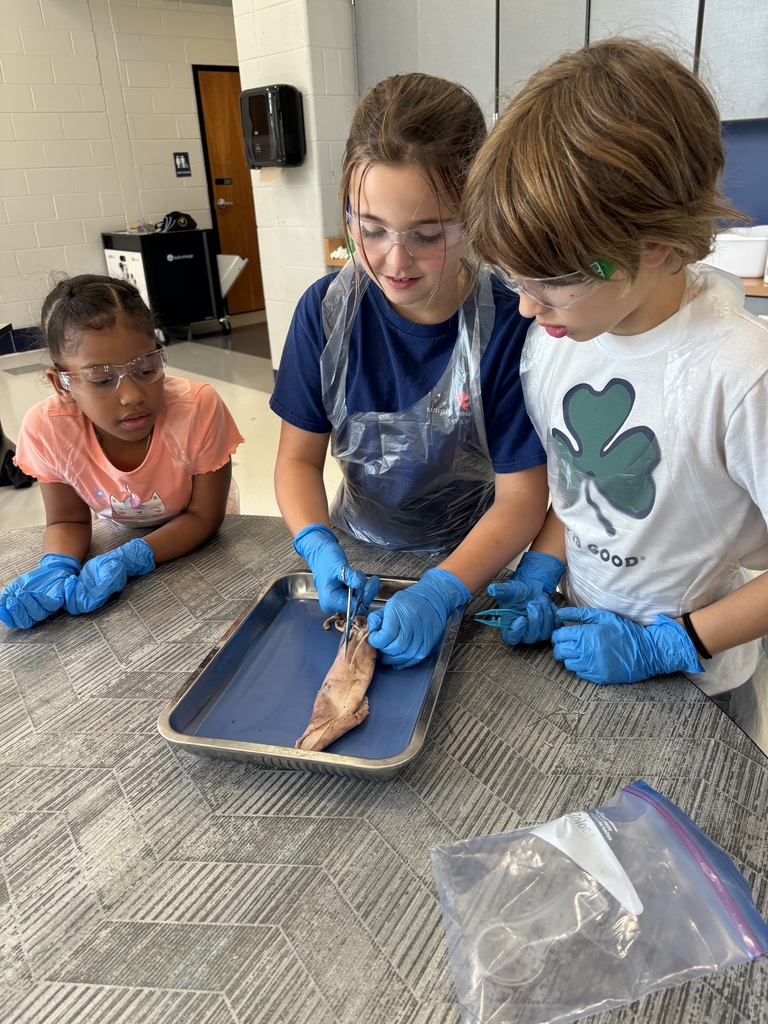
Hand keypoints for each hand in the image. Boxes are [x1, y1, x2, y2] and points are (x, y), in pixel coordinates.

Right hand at [0, 553, 80, 628]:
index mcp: (24, 612)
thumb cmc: (31, 581)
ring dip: (27, 604)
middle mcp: (35, 613)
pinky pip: (51, 605)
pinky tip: (34, 593)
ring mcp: (47, 608)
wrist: (50, 569)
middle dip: (17, 613)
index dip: (7, 618)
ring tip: (20, 593)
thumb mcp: (14, 587)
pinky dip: (41, 600)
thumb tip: (0, 606)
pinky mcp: (58, 600)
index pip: (15, 622)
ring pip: (38, 615)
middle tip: (11, 601)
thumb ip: (6, 597)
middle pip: (26, 623)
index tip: (2, 608)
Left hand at [63, 538, 154, 614]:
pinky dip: (67, 589)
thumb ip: (106, 584)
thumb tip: (98, 595)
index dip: (78, 597)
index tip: (77, 583)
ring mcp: (86, 593)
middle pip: (76, 607)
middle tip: (69, 581)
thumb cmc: (115, 566)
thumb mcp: (113, 572)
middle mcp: (92, 598)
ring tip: (70, 580)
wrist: (114, 560)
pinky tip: (71, 578)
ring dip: (68, 592)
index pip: (85, 605)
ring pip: (72, 602)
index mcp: (100, 596)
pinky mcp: (82, 587)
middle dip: (70, 596)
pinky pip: (71, 594)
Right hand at [294, 523, 378, 613]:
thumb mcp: (339, 565)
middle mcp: (332, 604)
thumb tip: (362, 585)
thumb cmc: (325, 558)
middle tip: (362, 575)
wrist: (319, 552)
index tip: (373, 582)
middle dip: (363, 589)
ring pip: (358, 599)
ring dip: (360, 586)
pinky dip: (357, 586)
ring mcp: (336, 601)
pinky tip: (352, 577)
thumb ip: (351, 577)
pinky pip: (355, 595)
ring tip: (354, 574)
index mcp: (330, 600)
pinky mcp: (340, 597)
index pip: (355, 605)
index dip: (366, 594)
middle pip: (358, 604)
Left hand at [367, 568, 470, 668]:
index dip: (376, 641)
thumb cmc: (408, 602)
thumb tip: (371, 633)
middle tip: (381, 649)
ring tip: (388, 656)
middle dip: (385, 651)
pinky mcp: (430, 641)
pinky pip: (416, 657)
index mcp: (399, 612)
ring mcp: (423, 634)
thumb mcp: (388, 605)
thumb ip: (376, 619)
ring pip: (406, 655)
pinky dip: (406, 662)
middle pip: (396, 647)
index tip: (374, 640)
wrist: (431, 599)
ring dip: (394, 659)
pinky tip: (399, 660)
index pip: (386, 635)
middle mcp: (412, 623)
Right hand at [487, 550, 564, 644]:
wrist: (531, 589)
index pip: (512, 638)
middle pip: (531, 636)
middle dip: (535, 619)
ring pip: (545, 632)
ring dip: (545, 614)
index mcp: (509, 627)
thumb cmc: (517, 592)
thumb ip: (500, 590)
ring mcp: (538, 632)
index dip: (517, 631)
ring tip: (541, 599)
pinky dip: (554, 614)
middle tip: (533, 603)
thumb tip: (492, 589)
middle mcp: (524, 633)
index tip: (521, 618)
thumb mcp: (508, 589)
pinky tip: (548, 604)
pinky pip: (556, 626)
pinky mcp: (550, 627)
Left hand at [552, 606, 702, 683]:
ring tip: (578, 652)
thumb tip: (559, 613)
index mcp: (585, 634)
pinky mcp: (597, 677)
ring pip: (567, 664)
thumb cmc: (624, 631)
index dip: (558, 635)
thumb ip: (579, 614)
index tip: (563, 634)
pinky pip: (578, 673)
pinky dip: (579, 667)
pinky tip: (588, 660)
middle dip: (560, 646)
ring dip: (569, 657)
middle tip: (568, 643)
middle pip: (559, 651)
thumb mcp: (603, 616)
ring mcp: (590, 666)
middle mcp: (584, 651)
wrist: (646, 652)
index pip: (558, 636)